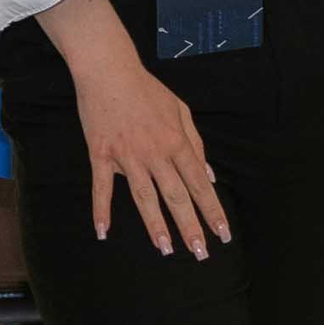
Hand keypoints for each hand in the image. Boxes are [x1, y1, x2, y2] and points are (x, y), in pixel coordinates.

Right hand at [35, 0, 230, 258]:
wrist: (109, 70)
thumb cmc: (147, 90)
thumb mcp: (181, 111)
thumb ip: (196, 145)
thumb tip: (210, 176)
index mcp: (177, 142)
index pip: (199, 184)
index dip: (212, 210)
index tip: (222, 234)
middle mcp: (155, 153)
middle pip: (176, 196)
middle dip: (191, 226)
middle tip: (201, 254)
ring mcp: (127, 156)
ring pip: (144, 197)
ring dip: (156, 226)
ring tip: (166, 250)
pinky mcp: (101, 154)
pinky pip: (102, 187)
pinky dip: (101, 210)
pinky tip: (103, 232)